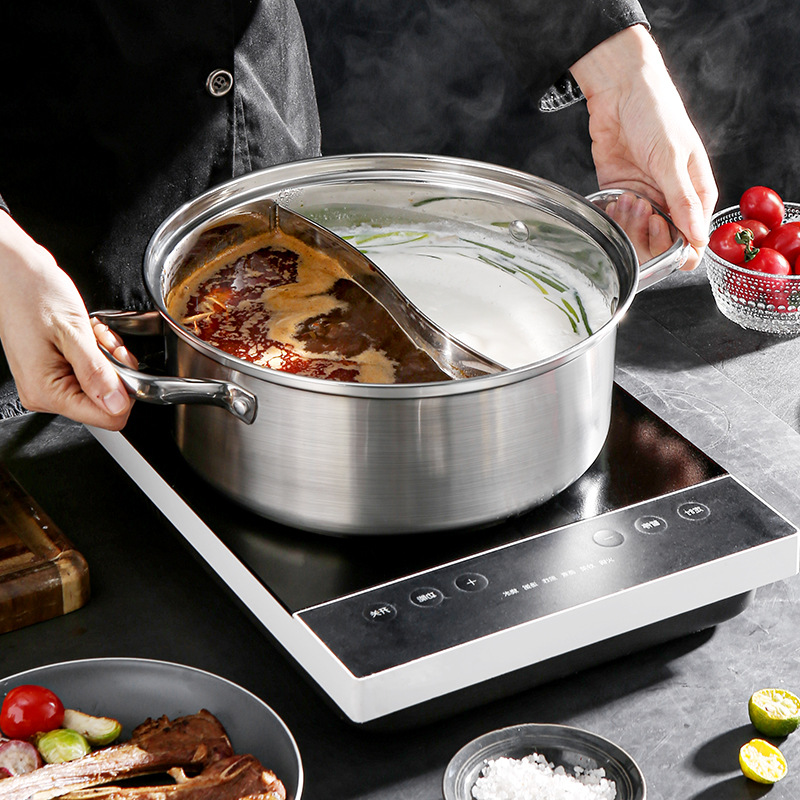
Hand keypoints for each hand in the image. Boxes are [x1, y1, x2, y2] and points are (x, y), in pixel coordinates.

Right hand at [0, 212, 136, 429]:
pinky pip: (93, 370)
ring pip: (104, 383)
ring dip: (107, 356)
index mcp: (47, 391)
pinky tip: (87, 333)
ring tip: (91, 333)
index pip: (106, 418)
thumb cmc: (32, 292)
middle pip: (108, 400)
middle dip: (115, 369)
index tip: (119, 363)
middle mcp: (46, 393)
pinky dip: (99, 350)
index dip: (125, 392)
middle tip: (102, 342)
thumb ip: (97, 372)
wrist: (13, 270)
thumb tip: (117, 404)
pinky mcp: (57, 369)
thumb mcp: (72, 332)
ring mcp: (51, 382)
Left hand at [570, 25, 717, 269]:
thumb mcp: (672, 158)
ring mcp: (644, 197)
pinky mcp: (617, 192)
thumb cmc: (656, 113)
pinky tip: (614, 201)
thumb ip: (682, 200)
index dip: (679, 249)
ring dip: (630, 223)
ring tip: (628, 197)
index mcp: (696, 193)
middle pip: (662, 241)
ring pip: (636, 232)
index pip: (693, 237)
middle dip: (649, 234)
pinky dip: (613, 217)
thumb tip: (698, 238)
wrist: (620, 90)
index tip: (664, 237)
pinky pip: (615, 218)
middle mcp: (670, 199)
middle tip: (644, 209)